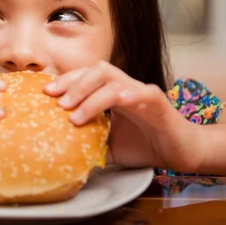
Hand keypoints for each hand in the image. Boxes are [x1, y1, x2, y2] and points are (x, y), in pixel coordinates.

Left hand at [44, 61, 203, 172]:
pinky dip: (121, 97)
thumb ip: (88, 145)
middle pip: (96, 70)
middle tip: (55, 101)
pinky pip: (139, 93)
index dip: (65, 81)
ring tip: (73, 114)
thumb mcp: (108, 147)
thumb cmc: (144, 146)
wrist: (179, 154)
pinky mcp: (158, 102)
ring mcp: (141, 92)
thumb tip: (61, 153)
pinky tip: (105, 109)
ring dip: (89, 94)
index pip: (86, 76)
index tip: (45, 92)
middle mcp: (125, 87)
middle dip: (73, 83)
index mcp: (112, 93)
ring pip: (112, 79)